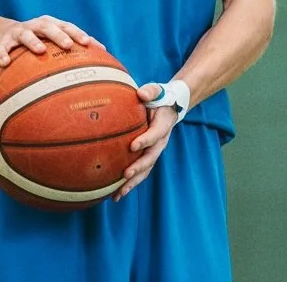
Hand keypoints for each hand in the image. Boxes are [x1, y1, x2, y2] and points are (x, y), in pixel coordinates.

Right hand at [0, 15, 103, 65]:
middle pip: (49, 27)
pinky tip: (6, 63)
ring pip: (26, 35)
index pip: (67, 26)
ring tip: (40, 50)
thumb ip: (72, 47)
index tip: (89, 43)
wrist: (4, 34)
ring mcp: (19, 32)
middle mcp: (36, 25)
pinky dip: (4, 54)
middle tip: (68, 45)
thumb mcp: (52, 40)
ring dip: (33, 41)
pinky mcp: (3, 41)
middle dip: (59, 35)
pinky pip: (3, 48)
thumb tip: (103, 59)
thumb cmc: (37, 40)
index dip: (78, 33)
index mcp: (51, 24)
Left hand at [113, 83, 177, 200]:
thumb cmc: (159, 99)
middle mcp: (160, 142)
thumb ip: (151, 91)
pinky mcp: (148, 157)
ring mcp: (155, 151)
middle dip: (138, 168)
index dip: (145, 141)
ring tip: (118, 194)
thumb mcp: (157, 91)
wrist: (170, 108)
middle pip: (150, 158)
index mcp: (162, 126)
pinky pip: (140, 172)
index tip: (132, 146)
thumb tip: (141, 93)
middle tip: (125, 175)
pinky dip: (130, 184)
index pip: (154, 135)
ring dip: (133, 183)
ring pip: (145, 170)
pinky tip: (116, 194)